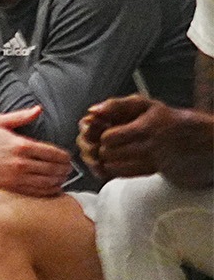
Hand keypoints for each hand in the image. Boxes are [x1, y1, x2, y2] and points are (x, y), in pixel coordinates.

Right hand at [0, 106, 71, 196]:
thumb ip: (21, 116)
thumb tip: (39, 109)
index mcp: (21, 145)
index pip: (54, 153)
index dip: (65, 157)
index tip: (67, 158)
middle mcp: (21, 162)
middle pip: (54, 169)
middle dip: (65, 170)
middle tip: (68, 169)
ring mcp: (15, 177)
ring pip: (47, 182)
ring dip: (59, 181)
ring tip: (62, 178)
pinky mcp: (10, 187)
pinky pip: (35, 192)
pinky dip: (47, 191)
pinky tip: (51, 188)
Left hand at [84, 95, 213, 184]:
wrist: (188, 138)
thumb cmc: (161, 119)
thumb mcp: (142, 104)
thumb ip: (115, 105)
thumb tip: (92, 111)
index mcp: (145, 128)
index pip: (108, 137)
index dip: (102, 134)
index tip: (105, 131)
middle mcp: (147, 148)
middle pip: (106, 153)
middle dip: (100, 146)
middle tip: (105, 142)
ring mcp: (147, 163)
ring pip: (109, 167)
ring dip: (104, 158)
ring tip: (110, 150)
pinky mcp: (145, 173)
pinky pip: (118, 175)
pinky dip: (110, 168)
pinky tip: (115, 159)